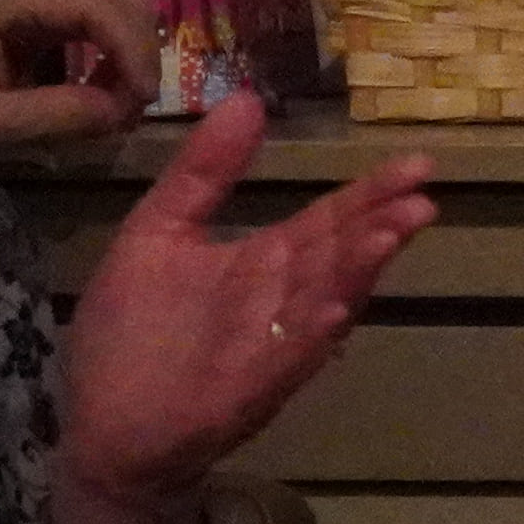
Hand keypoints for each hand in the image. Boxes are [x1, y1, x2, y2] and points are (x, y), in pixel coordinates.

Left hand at [0, 0, 161, 146]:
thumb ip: (55, 116)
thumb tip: (125, 114)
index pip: (99, 4)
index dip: (134, 50)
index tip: (145, 102)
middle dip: (138, 47)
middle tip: (134, 106)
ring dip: (127, 46)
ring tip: (117, 99)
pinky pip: (90, 9)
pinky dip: (107, 43)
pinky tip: (96, 81)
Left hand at [49, 95, 433, 523]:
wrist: (103, 425)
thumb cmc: (134, 330)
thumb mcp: (158, 233)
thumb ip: (202, 173)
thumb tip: (247, 98)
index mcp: (269, 259)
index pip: (333, 218)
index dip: (373, 192)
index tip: (420, 163)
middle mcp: (285, 298)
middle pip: (342, 255)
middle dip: (382, 226)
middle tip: (420, 197)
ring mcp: (272, 344)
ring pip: (326, 301)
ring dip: (359, 272)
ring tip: (390, 236)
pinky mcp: (246, 388)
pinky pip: (285, 360)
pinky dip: (310, 338)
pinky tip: (333, 313)